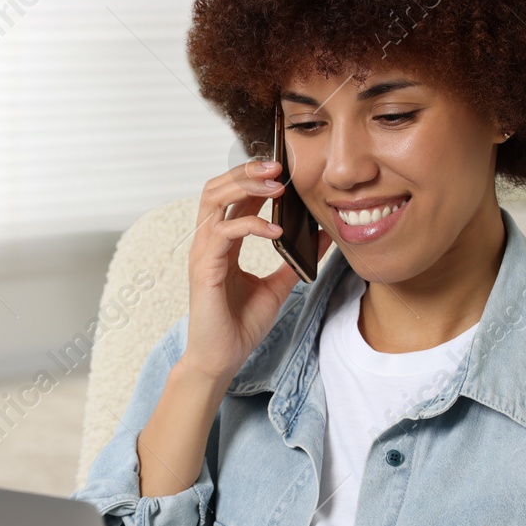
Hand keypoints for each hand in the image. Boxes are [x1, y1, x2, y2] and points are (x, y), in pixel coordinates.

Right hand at [183, 159, 332, 382]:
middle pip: (216, 187)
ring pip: (213, 200)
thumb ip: (294, 261)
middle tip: (279, 165)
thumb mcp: (277, 287)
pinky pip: (223, 233)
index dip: (254, 177)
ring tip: (277, 186)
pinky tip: (275, 230)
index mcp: (221, 243)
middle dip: (247, 171)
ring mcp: (202, 254)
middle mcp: (208, 242)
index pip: (232, 196)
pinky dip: (250, 225)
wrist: (221, 359)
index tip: (283, 168)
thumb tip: (323, 238)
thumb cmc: (239, 326)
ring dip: (245, 186)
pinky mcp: (204, 270)